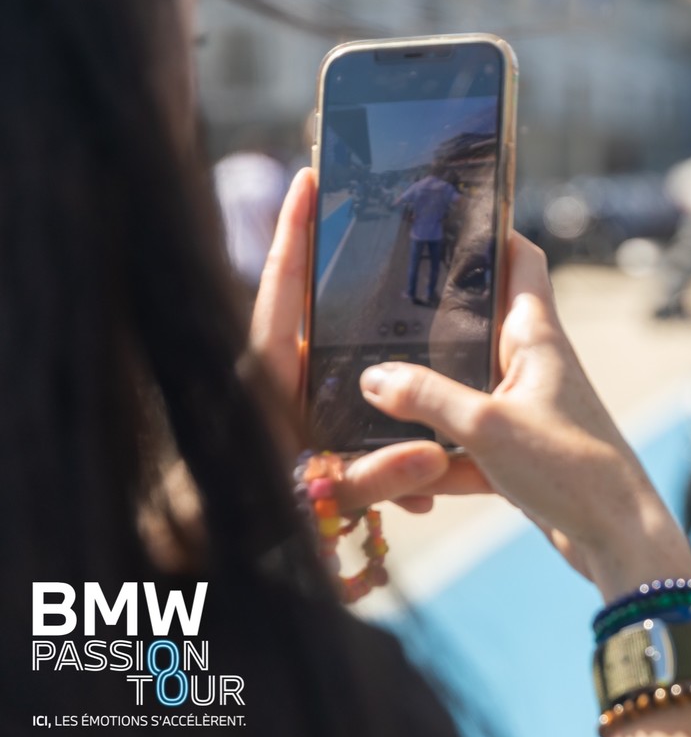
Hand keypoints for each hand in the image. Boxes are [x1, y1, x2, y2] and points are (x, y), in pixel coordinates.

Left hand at [247, 167, 454, 514]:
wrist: (207, 560)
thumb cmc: (241, 522)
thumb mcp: (310, 500)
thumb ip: (372, 478)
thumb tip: (437, 455)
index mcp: (265, 373)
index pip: (281, 285)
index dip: (294, 230)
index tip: (310, 176)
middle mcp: (277, 378)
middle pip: (317, 305)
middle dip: (350, 271)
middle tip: (390, 222)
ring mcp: (291, 404)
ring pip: (343, 366)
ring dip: (384, 371)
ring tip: (430, 347)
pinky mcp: (305, 434)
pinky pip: (350, 415)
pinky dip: (385, 438)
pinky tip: (418, 486)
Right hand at [358, 234, 690, 600]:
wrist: (618, 538)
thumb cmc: (570, 468)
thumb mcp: (489, 427)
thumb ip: (427, 398)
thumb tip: (371, 376)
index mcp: (537, 335)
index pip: (521, 260)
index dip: (491, 232)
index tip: (446, 216)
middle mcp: (532, 364)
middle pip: (475, 324)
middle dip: (428, 321)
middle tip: (371, 307)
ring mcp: (523, 409)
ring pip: (459, 391)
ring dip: (422, 402)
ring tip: (362, 391)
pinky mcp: (515, 453)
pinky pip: (461, 444)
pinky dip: (435, 459)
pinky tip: (397, 477)